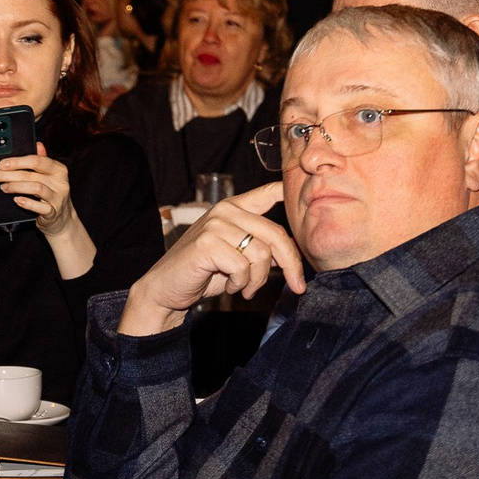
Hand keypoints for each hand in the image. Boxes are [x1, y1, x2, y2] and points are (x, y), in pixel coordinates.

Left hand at [0, 144, 75, 234]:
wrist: (61, 220)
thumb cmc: (50, 195)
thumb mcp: (48, 176)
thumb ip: (40, 161)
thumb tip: (36, 144)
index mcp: (58, 169)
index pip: (37, 160)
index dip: (17, 161)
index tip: (0, 164)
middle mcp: (60, 182)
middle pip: (31, 174)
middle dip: (8, 174)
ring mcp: (58, 197)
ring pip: (35, 188)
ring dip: (16, 186)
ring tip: (3, 187)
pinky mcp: (53, 212)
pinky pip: (40, 207)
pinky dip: (26, 203)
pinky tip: (16, 200)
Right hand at [117, 183, 305, 336]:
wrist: (167, 288)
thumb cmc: (204, 272)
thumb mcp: (239, 256)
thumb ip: (262, 248)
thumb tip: (294, 251)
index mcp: (234, 208)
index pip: (268, 192)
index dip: (289, 192)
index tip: (312, 190)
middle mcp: (226, 210)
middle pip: (276, 234)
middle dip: (291, 265)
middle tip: (297, 286)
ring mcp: (215, 225)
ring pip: (261, 254)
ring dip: (257, 280)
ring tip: (245, 288)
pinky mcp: (207, 243)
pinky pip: (243, 267)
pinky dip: (241, 284)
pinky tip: (230, 286)